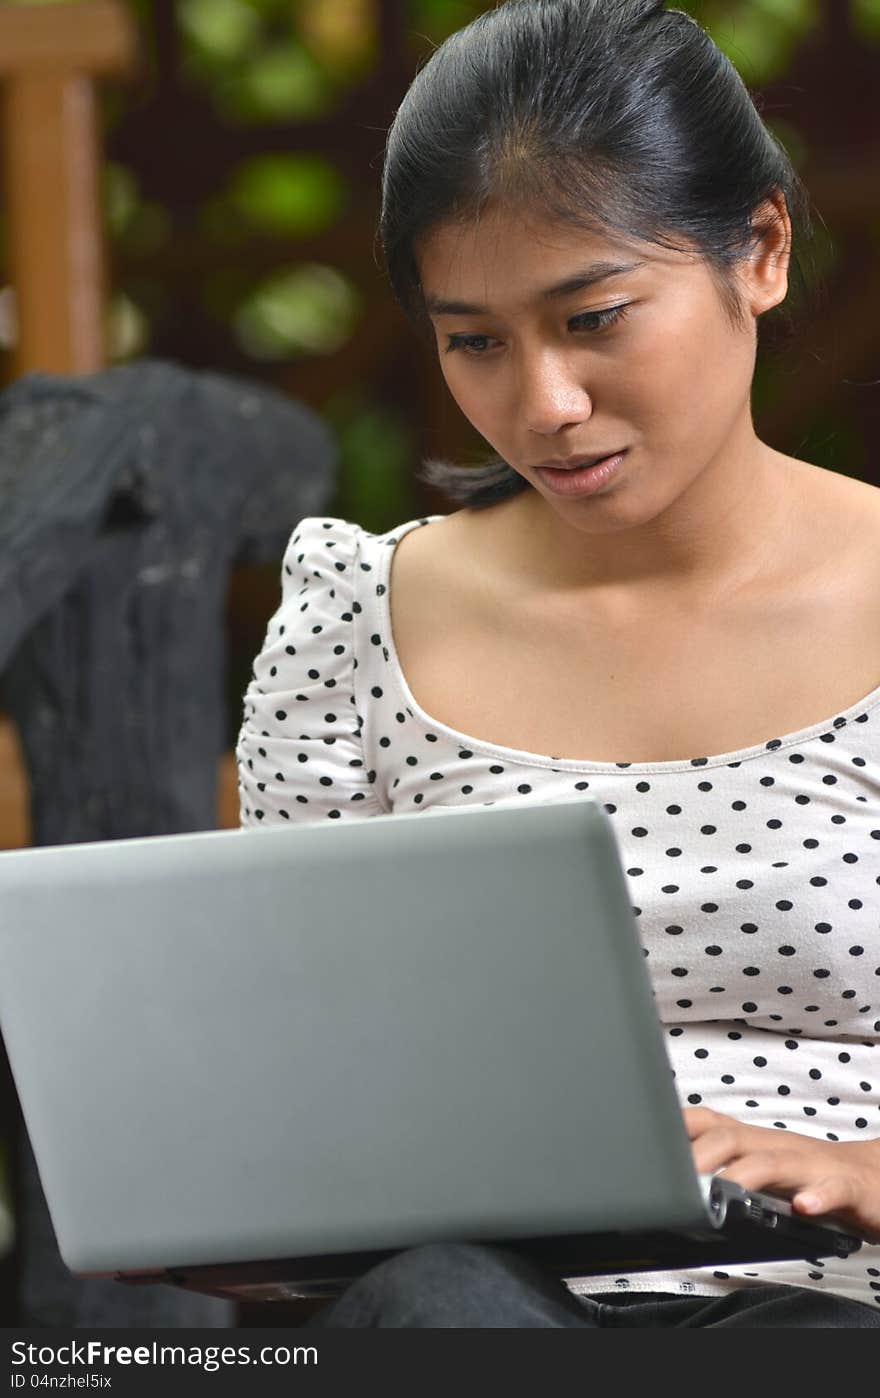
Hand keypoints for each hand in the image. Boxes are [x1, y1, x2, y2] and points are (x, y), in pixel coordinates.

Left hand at [683, 1106, 879, 1244]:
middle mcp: (779, 1147)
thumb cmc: (815, 1177)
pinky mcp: (849, 1188)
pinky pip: (833, 1189)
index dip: (673, 1128)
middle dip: (697, 1156)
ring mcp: (813, 1165)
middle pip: (730, 1137)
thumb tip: (673, 1184)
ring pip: (774, 1160)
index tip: (642, 1144)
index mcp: (755, 1143)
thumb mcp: (764, 1168)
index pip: (707, 1122)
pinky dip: (818, 1197)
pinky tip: (803, 1206)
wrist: (879, 1180)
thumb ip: (726, 1170)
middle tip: (671, 1183)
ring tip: (719, 1191)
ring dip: (743, 1174)